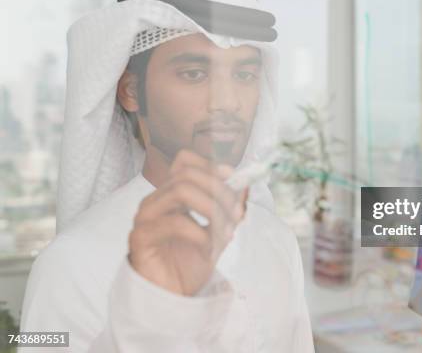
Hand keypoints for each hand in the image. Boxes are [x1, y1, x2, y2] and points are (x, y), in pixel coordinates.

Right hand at [127, 150, 247, 295]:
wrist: (172, 297)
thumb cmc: (190, 262)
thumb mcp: (218, 232)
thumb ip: (229, 210)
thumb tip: (245, 186)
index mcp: (172, 194)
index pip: (184, 161)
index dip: (211, 165)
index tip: (233, 178)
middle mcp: (156, 200)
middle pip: (187, 175)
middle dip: (220, 191)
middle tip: (237, 213)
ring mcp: (145, 217)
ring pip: (180, 191)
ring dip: (212, 208)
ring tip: (226, 232)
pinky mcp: (140, 237)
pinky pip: (174, 222)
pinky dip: (199, 232)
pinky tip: (209, 247)